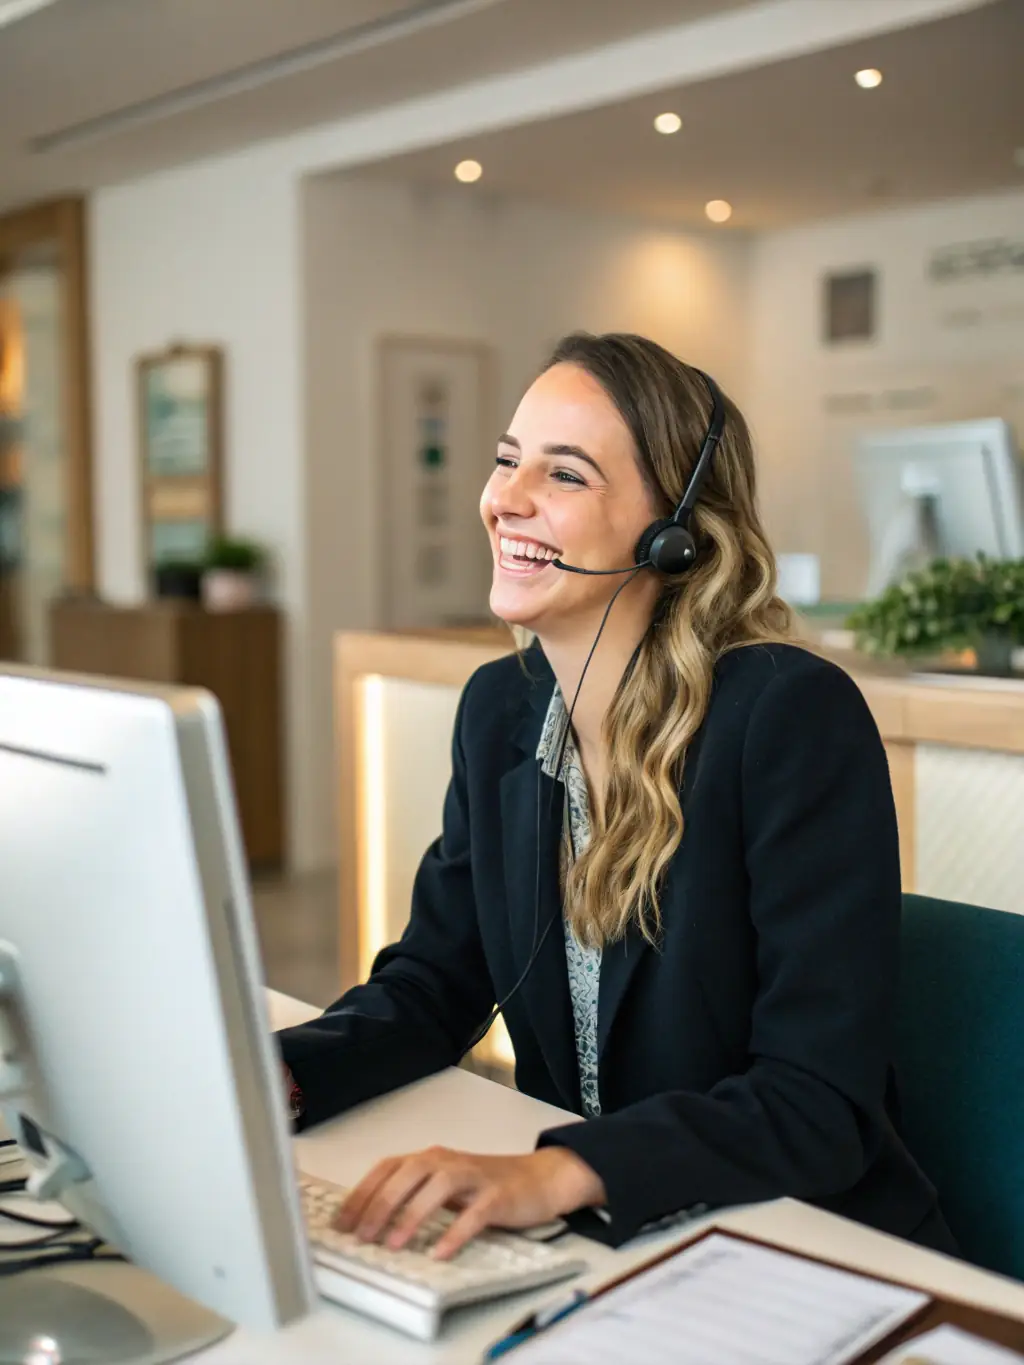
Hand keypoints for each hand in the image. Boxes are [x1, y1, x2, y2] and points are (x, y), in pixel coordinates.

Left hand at [334, 1146, 606, 1259]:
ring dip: (411, 1215)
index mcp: (430, 1158)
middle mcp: (448, 1161)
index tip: (341, 1221)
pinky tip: (441, 1252)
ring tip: (393, 1244)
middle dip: (379, 1204)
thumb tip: (369, 1220)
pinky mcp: (497, 1196)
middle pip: (407, 1173)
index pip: (387, 1168)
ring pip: (438, 1187)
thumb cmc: (485, 1185)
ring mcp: (474, 1176)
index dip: (362, 1192)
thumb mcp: (443, 1185)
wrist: (538, 1179)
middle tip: (361, 1235)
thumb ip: (413, 1194)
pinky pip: (474, 1214)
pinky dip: (455, 1233)